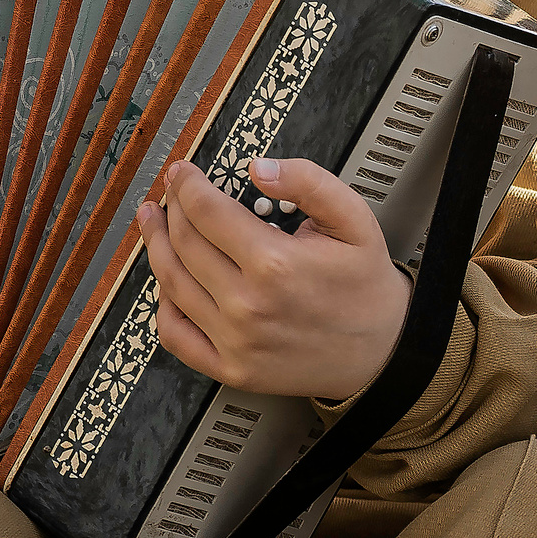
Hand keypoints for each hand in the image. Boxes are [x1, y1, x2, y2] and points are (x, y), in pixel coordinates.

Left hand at [140, 156, 409, 398]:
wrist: (383, 351)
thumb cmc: (366, 286)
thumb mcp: (354, 218)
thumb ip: (308, 182)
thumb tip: (259, 168)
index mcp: (274, 264)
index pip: (207, 212)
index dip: (186, 185)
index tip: (182, 172)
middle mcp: (247, 305)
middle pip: (184, 244)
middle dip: (170, 209)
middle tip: (169, 193)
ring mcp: (235, 342)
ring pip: (172, 284)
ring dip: (156, 247)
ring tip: (153, 224)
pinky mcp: (231, 369)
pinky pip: (176, 336)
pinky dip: (162, 306)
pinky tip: (166, 282)